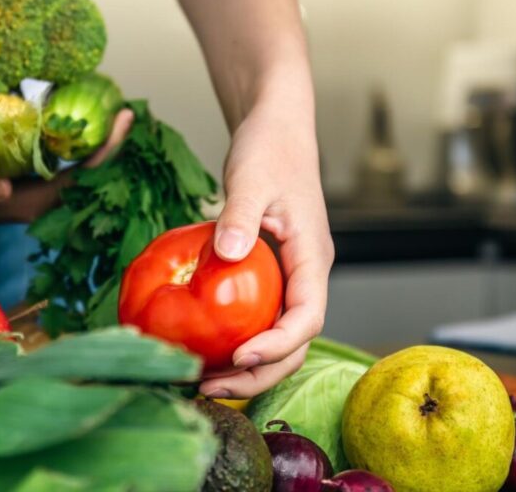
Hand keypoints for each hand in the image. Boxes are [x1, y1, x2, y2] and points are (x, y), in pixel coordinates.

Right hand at [0, 108, 133, 224]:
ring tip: (113, 112)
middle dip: (111, 143)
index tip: (123, 120)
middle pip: (91, 173)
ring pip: (81, 169)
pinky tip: (85, 123)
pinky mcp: (34, 183)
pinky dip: (80, 145)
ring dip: (98, 144)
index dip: (106, 150)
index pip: (83, 177)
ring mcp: (42, 192)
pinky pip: (67, 164)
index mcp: (34, 203)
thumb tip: (5, 189)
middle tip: (127, 110)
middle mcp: (45, 200)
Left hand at [198, 107, 333, 398]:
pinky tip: (203, 348)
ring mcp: (289, 277)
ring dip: (247, 365)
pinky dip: (236, 339)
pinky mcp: (270, 275)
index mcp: (312, 256)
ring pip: (278, 336)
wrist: (276, 129)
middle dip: (258, 372)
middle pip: (295, 342)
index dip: (278, 345)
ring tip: (203, 379)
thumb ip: (239, 215)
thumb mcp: (251, 176)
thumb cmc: (269, 147)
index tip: (239, 356)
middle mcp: (306, 274)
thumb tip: (227, 254)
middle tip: (208, 385)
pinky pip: (260, 318)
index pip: (308, 316)